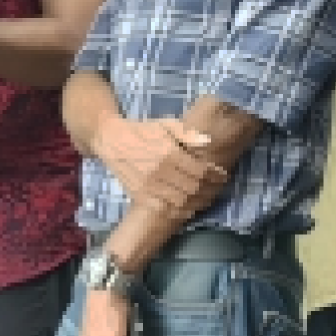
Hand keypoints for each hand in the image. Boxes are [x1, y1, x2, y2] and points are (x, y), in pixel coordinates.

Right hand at [88, 113, 224, 213]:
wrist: (112, 140)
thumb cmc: (142, 131)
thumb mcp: (165, 124)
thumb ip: (187, 133)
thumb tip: (208, 142)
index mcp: (168, 153)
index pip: (199, 170)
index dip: (215, 175)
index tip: (223, 175)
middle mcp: (159, 172)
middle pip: (193, 187)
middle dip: (210, 189)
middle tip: (219, 187)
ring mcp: (149, 186)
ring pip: (181, 201)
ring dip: (198, 202)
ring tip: (208, 198)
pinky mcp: (140, 196)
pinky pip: (165, 209)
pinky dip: (180, 211)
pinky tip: (190, 209)